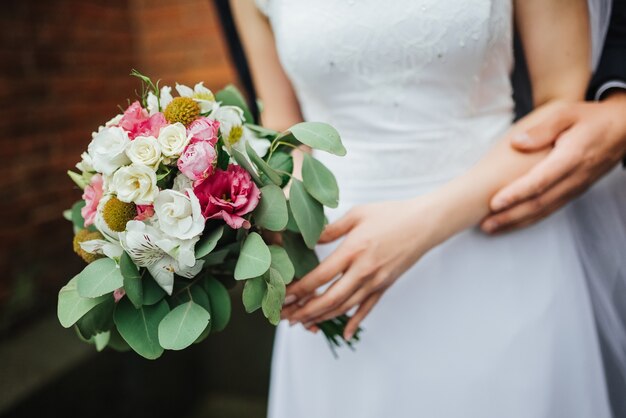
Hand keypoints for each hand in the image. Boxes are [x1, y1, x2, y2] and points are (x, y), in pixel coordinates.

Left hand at [281, 197, 437, 339]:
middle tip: (287, 316)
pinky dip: (355, 322)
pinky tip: (344, 333)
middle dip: (305, 310)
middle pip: (330, 299)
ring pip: (345, 307)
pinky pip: (367, 308)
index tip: (284, 295)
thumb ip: (331, 229)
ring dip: (322, 317)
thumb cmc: (391, 214)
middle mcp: (364, 271)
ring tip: (303, 322)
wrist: (425, 223)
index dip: (300, 289)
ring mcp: (376, 281)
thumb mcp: (357, 214)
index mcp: (353, 250)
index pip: (321, 277)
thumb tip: (308, 239)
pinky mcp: (385, 286)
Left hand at [482, 93, 625, 232]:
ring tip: (492, 228)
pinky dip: (531, 219)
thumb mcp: (567, 113)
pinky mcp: (575, 191)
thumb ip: (542, 128)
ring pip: (545, 210)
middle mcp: (574, 177)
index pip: (540, 180)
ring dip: (517, 221)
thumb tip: (517, 142)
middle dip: (511, 215)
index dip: (516, 193)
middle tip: (485, 225)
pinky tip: (513, 223)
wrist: (624, 129)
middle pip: (540, 202)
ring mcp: (576, 187)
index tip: (494, 203)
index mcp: (571, 156)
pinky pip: (552, 209)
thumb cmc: (591, 118)